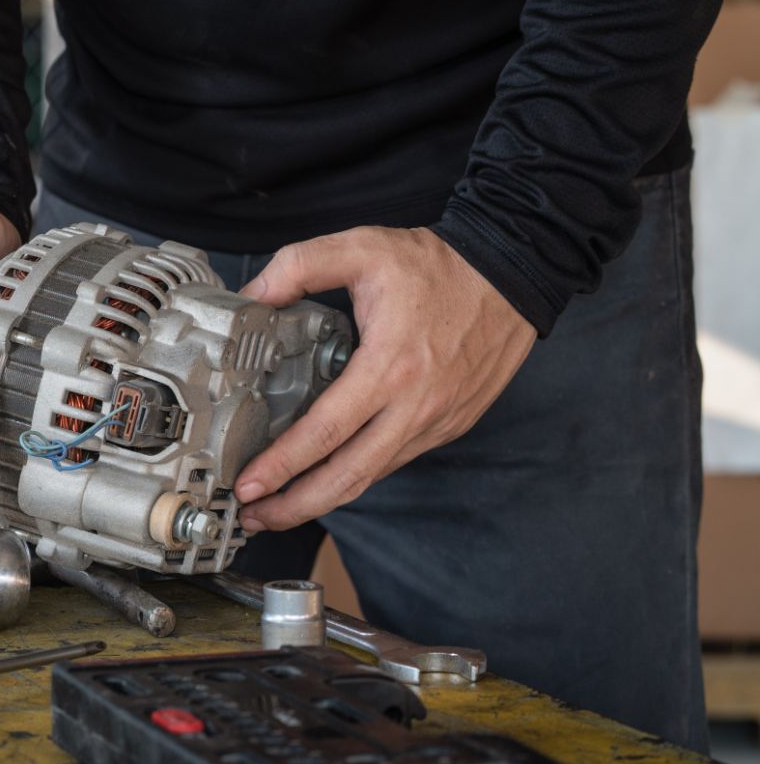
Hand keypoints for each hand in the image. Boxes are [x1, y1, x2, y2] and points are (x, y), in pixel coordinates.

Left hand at [232, 226, 535, 530]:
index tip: (249, 485)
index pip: (326, 431)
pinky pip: (395, 459)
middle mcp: (416, 406)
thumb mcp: (362, 247)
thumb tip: (251, 294)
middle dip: (297, 505)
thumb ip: (299, 266)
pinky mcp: (451, 425)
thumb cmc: (439, 265)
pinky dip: (358, 474)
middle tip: (255, 516)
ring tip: (280, 505)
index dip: (284, 465)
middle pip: (349, 476)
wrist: (515, 273)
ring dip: (324, 497)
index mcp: (389, 366)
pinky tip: (327, 474)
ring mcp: (437, 421)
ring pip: (373, 475)